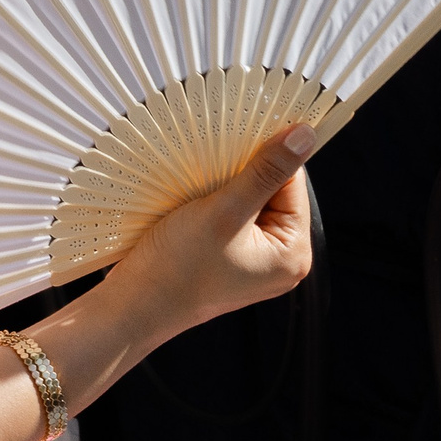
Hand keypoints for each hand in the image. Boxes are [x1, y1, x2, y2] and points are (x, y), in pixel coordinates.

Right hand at [105, 122, 315, 335]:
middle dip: (247, 173)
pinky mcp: (231, 259)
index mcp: (293, 255)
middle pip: (275, 194)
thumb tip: (304, 136)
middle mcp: (281, 261)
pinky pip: (234, 218)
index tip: (247, 135)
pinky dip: (217, 202)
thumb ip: (266, 172)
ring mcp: (255, 262)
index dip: (270, 158)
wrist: (136, 305)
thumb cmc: (179, 267)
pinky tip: (196, 199)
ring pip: (251, 204)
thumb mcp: (225, 211)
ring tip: (203, 184)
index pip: (294, 186)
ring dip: (229, 186)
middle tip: (218, 161)